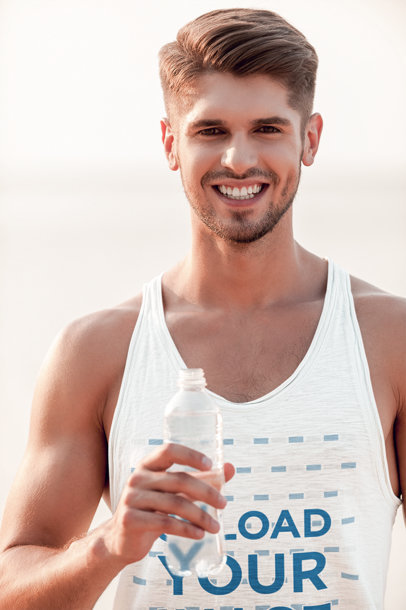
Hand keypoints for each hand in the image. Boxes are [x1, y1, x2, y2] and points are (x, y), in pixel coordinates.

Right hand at [103, 443, 234, 565]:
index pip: (169, 450)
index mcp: (147, 465)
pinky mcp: (130, 519)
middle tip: (224, 504)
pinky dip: (186, 529)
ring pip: (175, 504)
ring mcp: (132, 498)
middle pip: (179, 480)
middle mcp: (138, 478)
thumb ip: (201, 479)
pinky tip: (199, 534)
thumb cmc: (152, 510)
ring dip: (200, 516)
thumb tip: (230, 468)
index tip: (210, 464)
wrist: (120, 540)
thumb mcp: (173, 492)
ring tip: (216, 526)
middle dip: (206, 492)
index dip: (190, 455)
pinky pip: (165, 522)